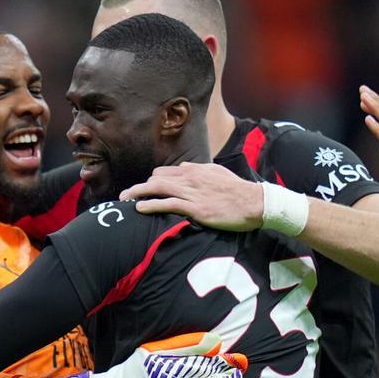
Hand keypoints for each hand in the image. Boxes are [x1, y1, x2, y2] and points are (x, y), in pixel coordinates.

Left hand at [120, 163, 263, 231]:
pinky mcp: (196, 208)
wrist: (254, 202)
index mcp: (195, 170)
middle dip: (138, 187)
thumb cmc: (238, 190)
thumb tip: (186, 168)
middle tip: (124, 195)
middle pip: (156, 178)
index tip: (144, 190)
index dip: (152, 181)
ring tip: (124, 200)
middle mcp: (191, 178)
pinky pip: (168, 204)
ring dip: (138, 194)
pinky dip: (151, 205)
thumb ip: (200, 171)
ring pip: (158, 188)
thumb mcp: (218, 173)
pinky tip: (140, 209)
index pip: (166, 172)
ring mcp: (192, 192)